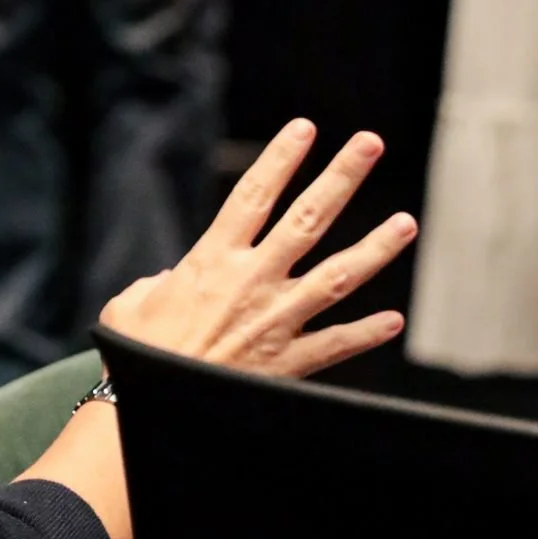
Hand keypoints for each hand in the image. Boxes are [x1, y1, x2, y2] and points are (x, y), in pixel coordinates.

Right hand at [100, 119, 411, 380]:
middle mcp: (252, 281)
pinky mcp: (286, 364)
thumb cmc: (135, 354)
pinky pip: (334, 345)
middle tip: (370, 143)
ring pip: (337, 276)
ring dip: (374, 248)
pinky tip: (393, 320)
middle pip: (307, 219)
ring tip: (406, 223)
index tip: (304, 129)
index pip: (253, 195)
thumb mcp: (131, 305)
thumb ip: (157, 284)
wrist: (148, 409)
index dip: (280, 159)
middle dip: (340, 177)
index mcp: (212, 259)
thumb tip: (169, 281)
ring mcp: (276, 321)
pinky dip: (364, 333)